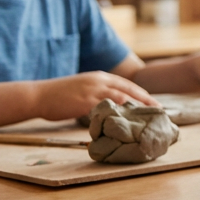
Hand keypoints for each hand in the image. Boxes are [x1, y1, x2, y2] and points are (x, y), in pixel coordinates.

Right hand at [34, 72, 157, 120]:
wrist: (39, 95)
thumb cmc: (60, 95)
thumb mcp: (84, 88)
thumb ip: (99, 93)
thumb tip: (113, 105)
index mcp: (100, 77)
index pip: (128, 84)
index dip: (142, 93)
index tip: (154, 102)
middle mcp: (99, 81)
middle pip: (129, 89)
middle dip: (146, 99)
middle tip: (159, 110)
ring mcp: (93, 90)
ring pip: (122, 97)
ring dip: (137, 106)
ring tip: (149, 116)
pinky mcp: (86, 101)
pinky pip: (107, 108)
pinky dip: (119, 114)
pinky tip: (128, 122)